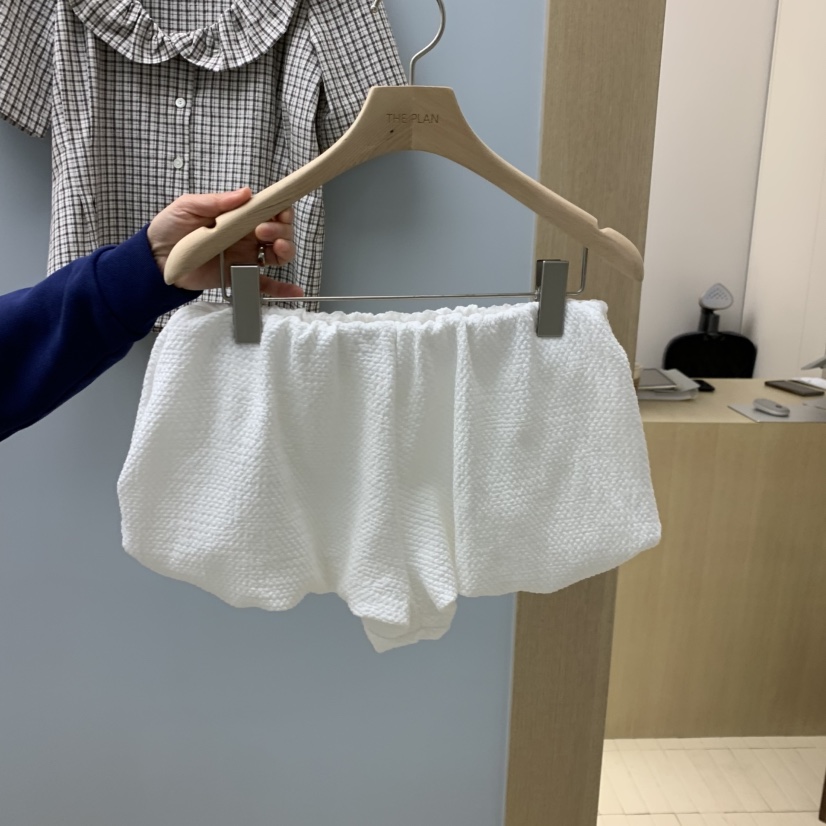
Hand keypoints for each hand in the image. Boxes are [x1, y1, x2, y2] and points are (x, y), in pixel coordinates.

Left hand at [146, 188, 301, 297]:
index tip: (277, 210)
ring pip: (278, 254)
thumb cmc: (170, 229)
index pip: (269, 209)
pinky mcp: (240, 277)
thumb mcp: (188, 207)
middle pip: (279, 232)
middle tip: (263, 231)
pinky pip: (265, 284)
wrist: (155, 260)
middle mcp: (247, 236)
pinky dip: (282, 288)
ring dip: (285, 250)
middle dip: (281, 229)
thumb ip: (216, 201)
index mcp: (238, 217)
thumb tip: (245, 192)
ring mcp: (245, 257)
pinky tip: (294, 290)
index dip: (280, 208)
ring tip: (275, 249)